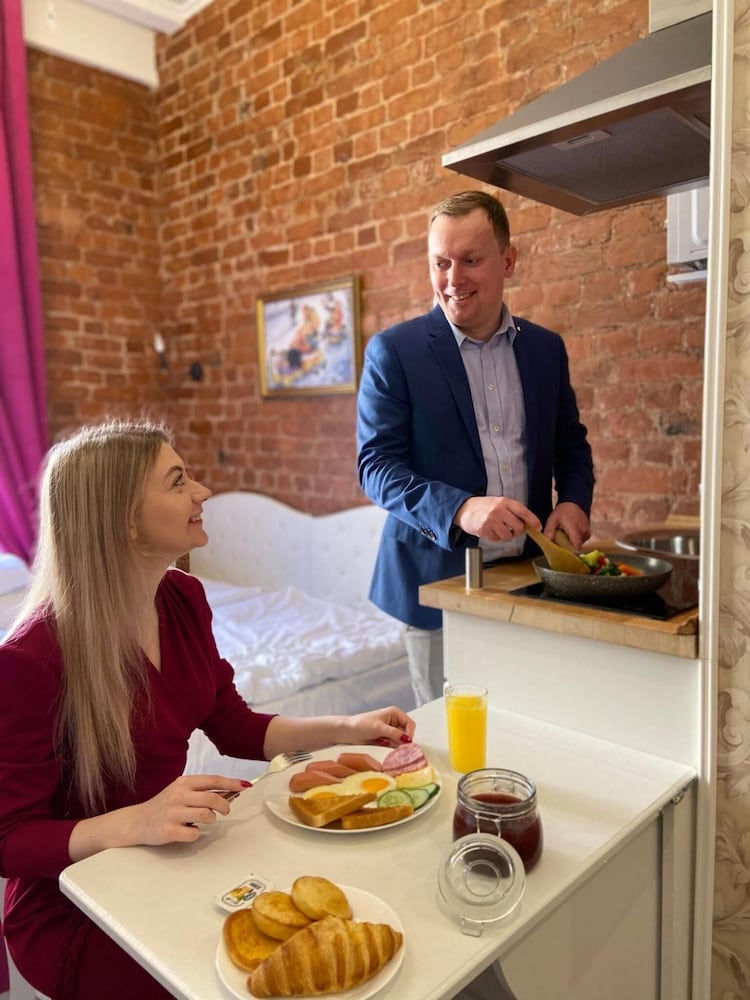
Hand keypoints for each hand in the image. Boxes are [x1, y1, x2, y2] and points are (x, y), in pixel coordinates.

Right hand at [68, 774, 251, 860]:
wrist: (135, 822)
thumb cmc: (163, 806)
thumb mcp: (181, 792)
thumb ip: (201, 791)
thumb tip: (231, 791)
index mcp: (183, 782)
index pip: (213, 780)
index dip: (231, 783)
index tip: (245, 786)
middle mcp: (178, 795)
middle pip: (213, 798)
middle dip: (224, 806)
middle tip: (225, 811)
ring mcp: (173, 813)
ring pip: (206, 816)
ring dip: (210, 820)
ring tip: (203, 821)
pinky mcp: (168, 830)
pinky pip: (194, 833)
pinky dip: (195, 834)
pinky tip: (188, 831)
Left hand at [341, 706, 416, 747]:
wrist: (348, 731)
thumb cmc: (361, 725)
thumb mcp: (379, 728)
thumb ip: (394, 733)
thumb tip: (407, 739)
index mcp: (395, 713)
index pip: (410, 724)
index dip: (409, 734)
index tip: (406, 743)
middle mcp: (395, 721)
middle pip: (407, 733)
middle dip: (404, 741)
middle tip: (399, 749)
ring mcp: (391, 731)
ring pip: (402, 741)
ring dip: (398, 746)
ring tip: (390, 748)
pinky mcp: (386, 739)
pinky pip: (395, 745)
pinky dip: (393, 749)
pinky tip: (387, 749)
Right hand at [453, 496, 540, 542]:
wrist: (465, 509)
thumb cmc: (484, 506)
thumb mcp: (499, 503)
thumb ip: (512, 510)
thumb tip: (528, 522)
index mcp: (504, 502)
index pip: (523, 512)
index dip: (533, 520)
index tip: (538, 527)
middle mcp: (498, 510)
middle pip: (518, 527)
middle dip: (518, 531)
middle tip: (513, 530)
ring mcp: (491, 520)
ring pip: (508, 536)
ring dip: (506, 536)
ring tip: (500, 530)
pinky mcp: (484, 530)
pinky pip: (497, 539)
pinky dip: (496, 538)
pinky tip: (491, 531)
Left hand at [544, 502, 590, 549]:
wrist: (573, 503)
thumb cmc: (562, 511)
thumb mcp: (552, 519)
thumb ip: (549, 531)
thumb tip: (547, 542)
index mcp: (574, 529)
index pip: (576, 547)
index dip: (570, 551)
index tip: (562, 551)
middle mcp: (583, 531)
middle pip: (576, 547)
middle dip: (568, 546)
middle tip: (561, 539)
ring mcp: (587, 532)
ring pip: (579, 544)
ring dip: (572, 542)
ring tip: (566, 534)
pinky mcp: (588, 532)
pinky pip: (582, 541)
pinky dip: (576, 539)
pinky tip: (571, 533)